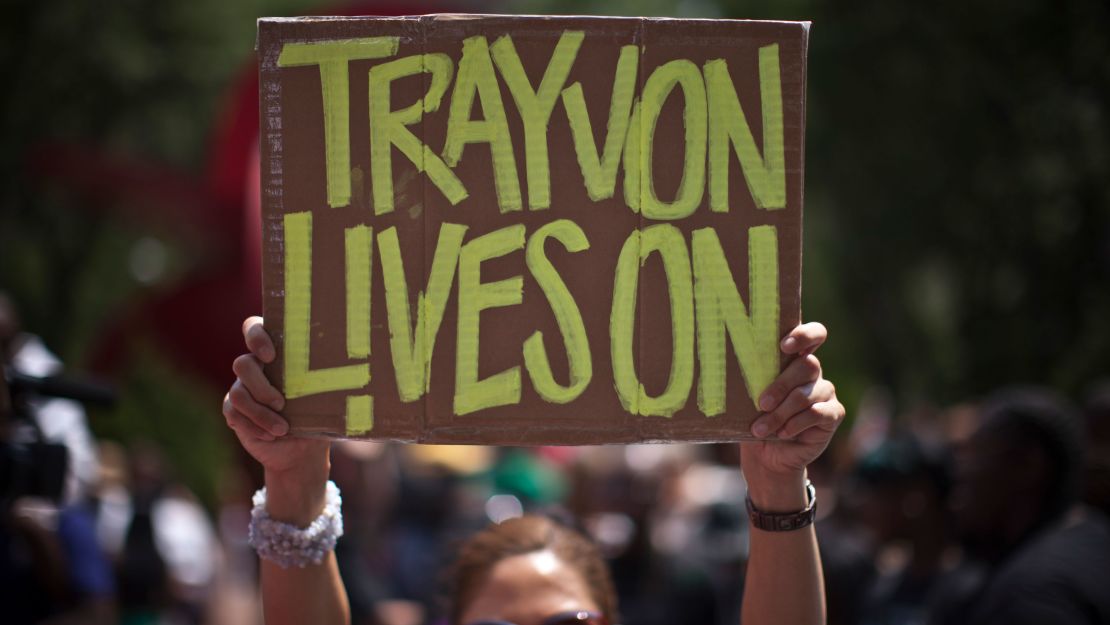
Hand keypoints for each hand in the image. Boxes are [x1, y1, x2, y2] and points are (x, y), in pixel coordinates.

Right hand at [222, 317, 329, 479]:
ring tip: (282, 429)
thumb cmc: (318, 414)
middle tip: (281, 403)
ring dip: (261, 414)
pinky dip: (254, 427)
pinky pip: (234, 413)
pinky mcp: (233, 410)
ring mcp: (241, 387)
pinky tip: (271, 436)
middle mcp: (255, 366)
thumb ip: (326, 379)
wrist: (302, 448)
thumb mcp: (325, 395)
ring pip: (238, 393)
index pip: (254, 328)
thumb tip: (350, 372)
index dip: (256, 337)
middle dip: (261, 386)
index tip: (271, 356)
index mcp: (277, 352)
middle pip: (242, 364)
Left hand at [740, 322, 844, 506]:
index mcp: (793, 359)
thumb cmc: (754, 418)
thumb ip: (749, 379)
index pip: (813, 334)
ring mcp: (825, 391)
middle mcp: (813, 372)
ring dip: (781, 413)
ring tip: (759, 429)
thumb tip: (721, 365)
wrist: (766, 456)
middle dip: (780, 385)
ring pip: (806, 394)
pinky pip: (817, 413)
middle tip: (761, 403)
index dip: (804, 335)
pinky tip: (782, 434)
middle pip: (808, 365)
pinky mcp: (833, 413)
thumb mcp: (748, 398)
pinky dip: (796, 424)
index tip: (784, 345)